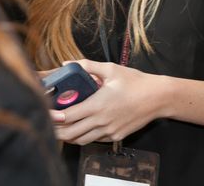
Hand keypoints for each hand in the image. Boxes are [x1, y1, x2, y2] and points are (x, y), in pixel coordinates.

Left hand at [48, 59, 164, 144]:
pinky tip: (80, 130)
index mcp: (98, 105)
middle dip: (57, 130)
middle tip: (48, 124)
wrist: (157, 98)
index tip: (46, 113)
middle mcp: (102, 121)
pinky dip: (84, 137)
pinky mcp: (116, 136)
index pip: (69, 116)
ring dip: (69, 137)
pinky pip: (95, 140)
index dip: (55, 117)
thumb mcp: (111, 69)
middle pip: (72, 133)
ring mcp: (109, 131)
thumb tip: (68, 63)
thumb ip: (88, 66)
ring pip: (82, 140)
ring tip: (60, 130)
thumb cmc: (136, 82)